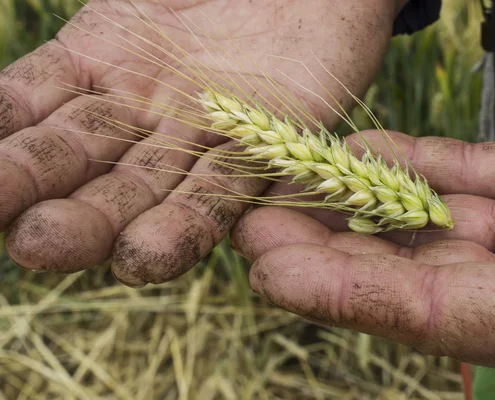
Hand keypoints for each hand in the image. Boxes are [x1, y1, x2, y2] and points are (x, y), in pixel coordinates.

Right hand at [0, 0, 397, 285]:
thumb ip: (92, 34)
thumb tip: (11, 102)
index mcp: (95, 62)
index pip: (30, 109)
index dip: (2, 146)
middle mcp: (137, 110)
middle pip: (82, 161)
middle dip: (46, 194)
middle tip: (23, 232)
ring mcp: (194, 136)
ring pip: (144, 188)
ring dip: (104, 221)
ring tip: (60, 246)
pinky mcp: (258, 155)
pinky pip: (219, 195)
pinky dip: (184, 225)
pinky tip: (146, 256)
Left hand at [231, 131, 494, 378]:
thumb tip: (358, 286)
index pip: (417, 312)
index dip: (338, 291)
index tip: (264, 266)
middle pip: (403, 262)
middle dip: (324, 242)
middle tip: (248, 217)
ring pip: (426, 211)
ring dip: (356, 194)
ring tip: (288, 178)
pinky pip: (469, 169)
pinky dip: (416, 159)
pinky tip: (360, 148)